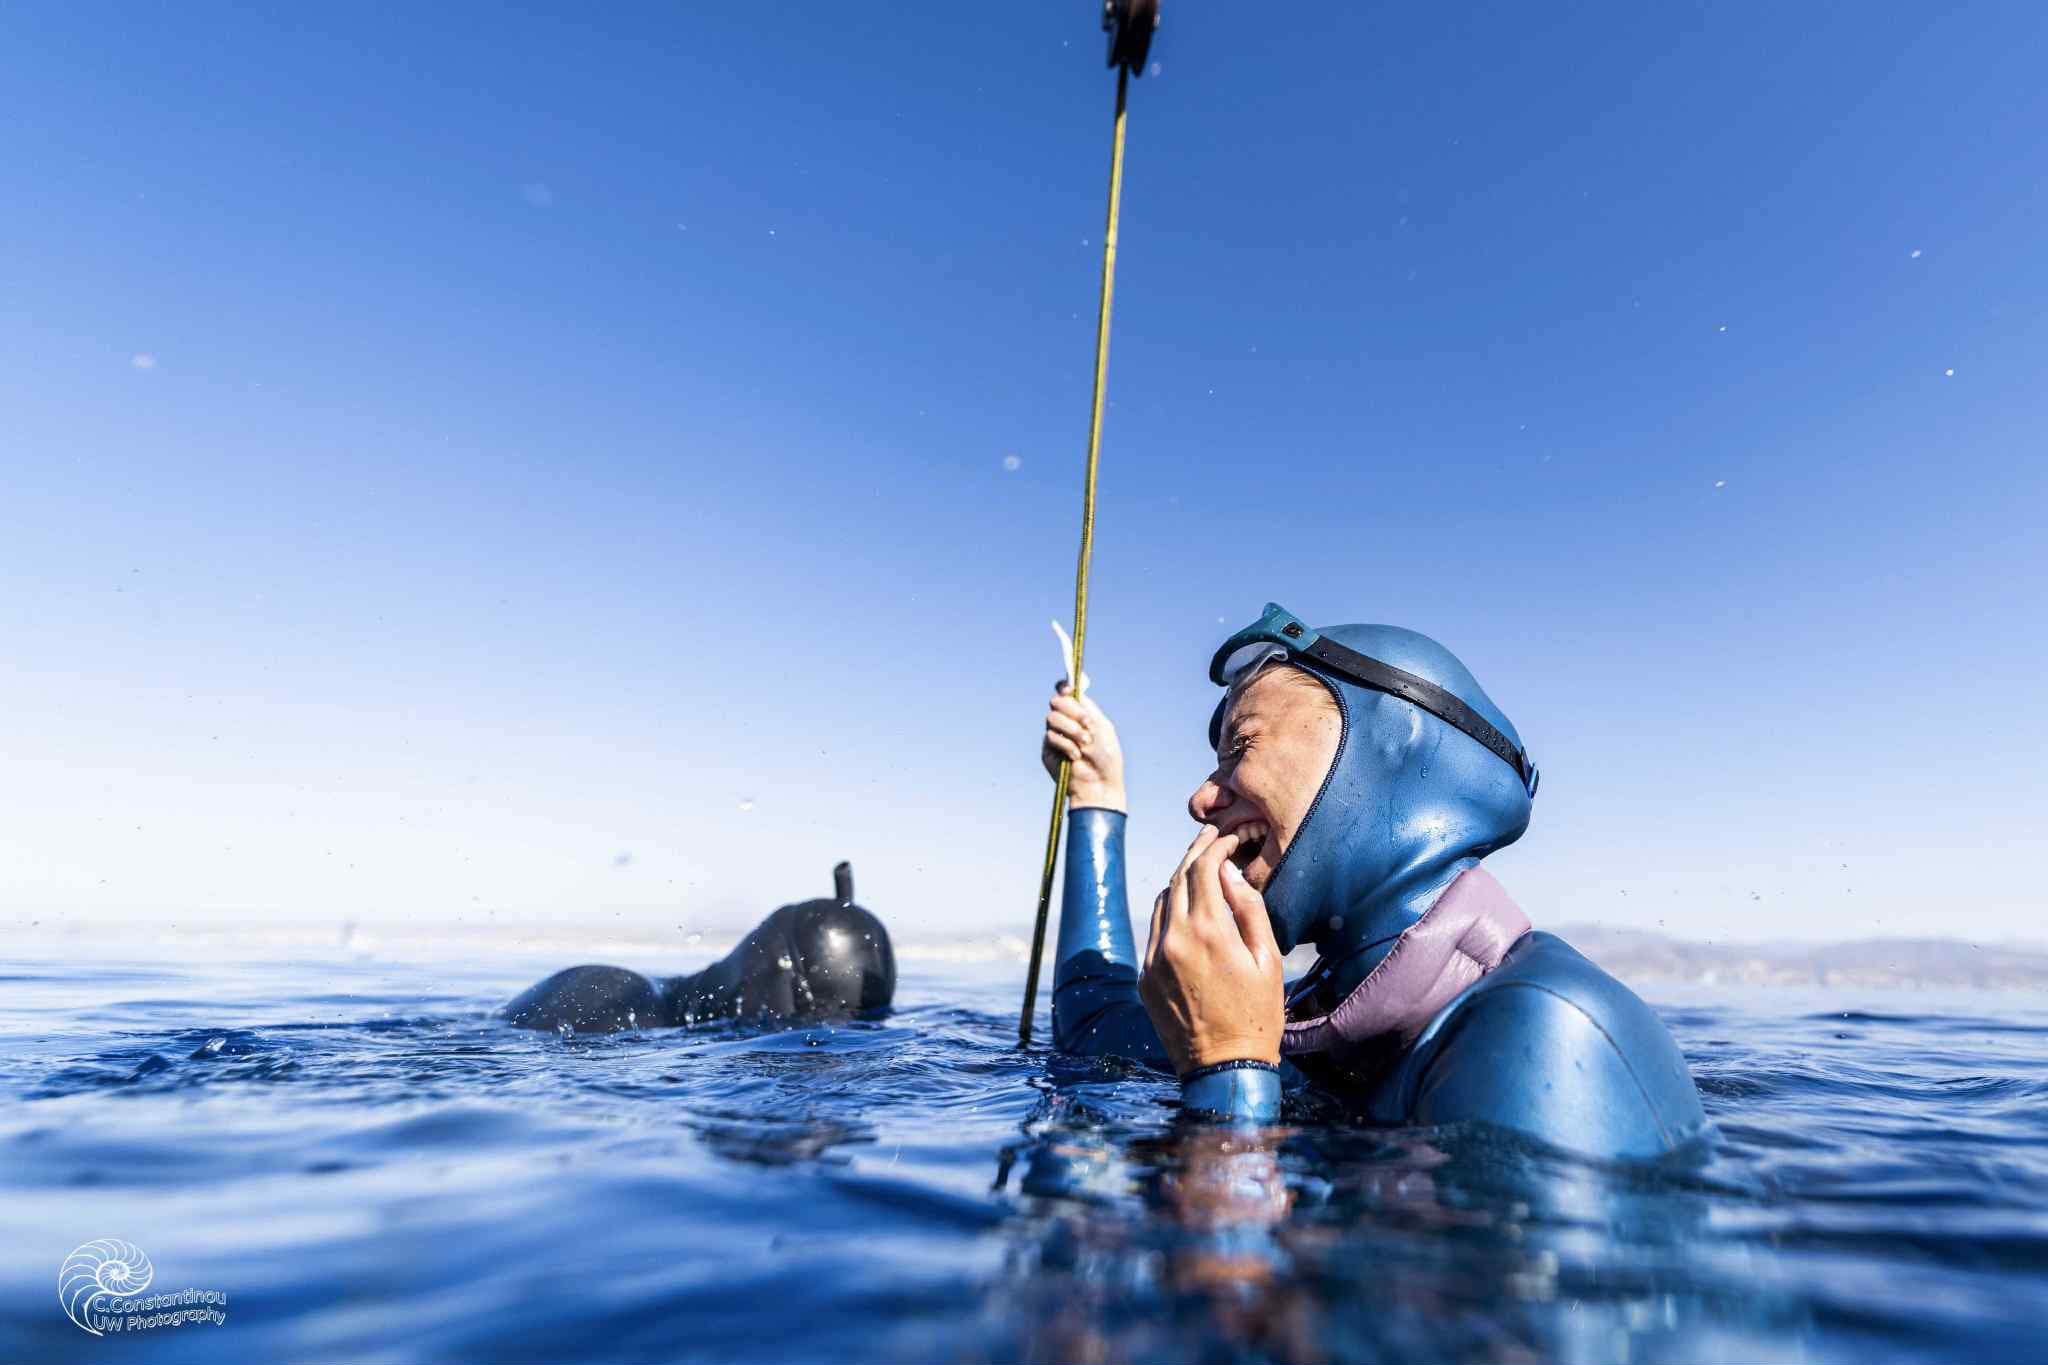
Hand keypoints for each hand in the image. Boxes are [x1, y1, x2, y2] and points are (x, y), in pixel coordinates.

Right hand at [1041, 681, 1126, 812]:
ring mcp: (1055, 735)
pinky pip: (1051, 736)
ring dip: (1071, 728)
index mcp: (1080, 714)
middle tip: (1087, 723)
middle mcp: (1066, 722)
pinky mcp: (1048, 750)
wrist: (1099, 784)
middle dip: (1072, 710)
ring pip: (1052, 717)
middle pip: (1056, 701)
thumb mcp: (1102, 727)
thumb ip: (1087, 707)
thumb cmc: (1106, 757)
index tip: (1069, 689)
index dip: (1064, 688)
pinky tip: (1075, 756)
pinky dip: (1066, 744)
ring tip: (1085, 743)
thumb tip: (1073, 688)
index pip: (1065, 694)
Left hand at [1139, 826, 1284, 1073]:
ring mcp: (1154, 959)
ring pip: (1161, 903)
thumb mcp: (1268, 959)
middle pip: (1177, 880)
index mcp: (1209, 932)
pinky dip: (1169, 913)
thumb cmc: (1257, 1015)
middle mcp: (1174, 940)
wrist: (1224, 1067)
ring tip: (1201, 873)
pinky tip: (1187, 912)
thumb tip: (1229, 873)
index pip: (1202, 869)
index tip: (1226, 836)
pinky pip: (1155, 932)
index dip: (1213, 846)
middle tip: (1210, 840)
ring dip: (1180, 883)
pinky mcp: (1145, 977)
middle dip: (1194, 855)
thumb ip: (1249, 909)